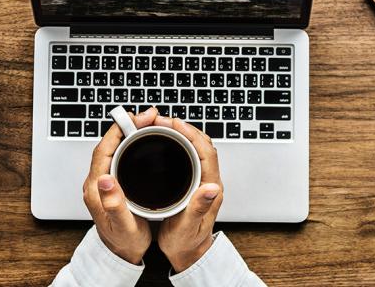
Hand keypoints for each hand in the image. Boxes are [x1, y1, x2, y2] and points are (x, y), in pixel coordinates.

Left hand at [82, 107, 158, 263]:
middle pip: (109, 144)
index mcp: (96, 189)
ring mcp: (104, 181)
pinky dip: (132, 143)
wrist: (120, 253)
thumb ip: (113, 204)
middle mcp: (97, 182)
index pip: (103, 150)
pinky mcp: (112, 182)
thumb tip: (105, 179)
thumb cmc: (123, 242)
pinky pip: (119, 155)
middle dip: (128, 126)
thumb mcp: (122, 226)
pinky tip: (144, 140)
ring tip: (149, 123)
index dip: (119, 130)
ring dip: (130, 132)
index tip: (136, 119)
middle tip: (149, 116)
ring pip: (115, 147)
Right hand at [155, 118, 223, 272]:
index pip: (206, 152)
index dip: (191, 134)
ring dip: (182, 133)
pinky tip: (165, 141)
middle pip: (202, 144)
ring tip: (162, 126)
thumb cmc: (186, 243)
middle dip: (183, 128)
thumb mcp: (188, 227)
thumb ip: (199, 208)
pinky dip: (179, 143)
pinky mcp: (195, 180)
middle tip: (161, 120)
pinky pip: (190, 154)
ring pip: (197, 147)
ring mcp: (203, 179)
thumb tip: (212, 188)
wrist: (189, 253)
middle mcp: (209, 181)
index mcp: (210, 189)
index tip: (174, 124)